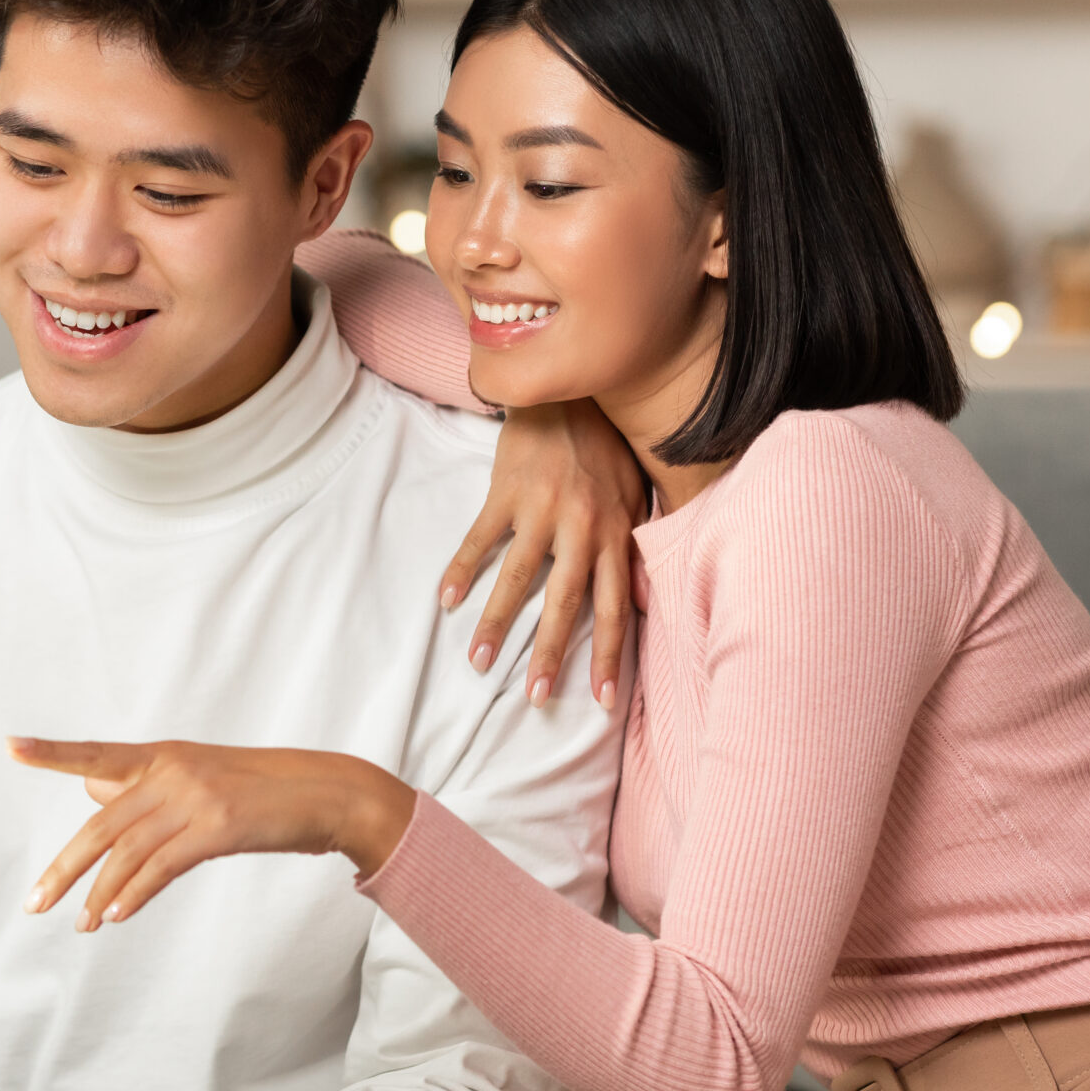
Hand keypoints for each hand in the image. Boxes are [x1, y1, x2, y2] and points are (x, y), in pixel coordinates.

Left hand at [11, 737, 415, 927]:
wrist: (325, 792)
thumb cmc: (262, 790)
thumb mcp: (199, 776)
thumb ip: (147, 787)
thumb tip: (94, 792)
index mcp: (164, 754)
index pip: (97, 755)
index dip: (53, 753)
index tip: (12, 746)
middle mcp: (173, 770)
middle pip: (102, 822)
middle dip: (65, 868)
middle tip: (36, 903)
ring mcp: (195, 797)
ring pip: (128, 850)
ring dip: (99, 893)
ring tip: (82, 925)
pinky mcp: (218, 827)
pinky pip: (162, 866)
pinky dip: (135, 893)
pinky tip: (117, 914)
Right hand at [439, 400, 644, 708]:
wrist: (569, 388)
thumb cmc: (604, 446)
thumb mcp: (634, 494)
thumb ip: (635, 547)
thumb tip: (644, 600)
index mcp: (615, 534)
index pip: (616, 608)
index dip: (609, 656)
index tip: (603, 701)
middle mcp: (582, 528)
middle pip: (567, 604)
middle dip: (552, 655)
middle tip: (537, 698)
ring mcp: (542, 510)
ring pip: (518, 578)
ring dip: (498, 623)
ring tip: (479, 662)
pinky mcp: (506, 492)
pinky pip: (481, 538)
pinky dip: (461, 568)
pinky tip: (445, 600)